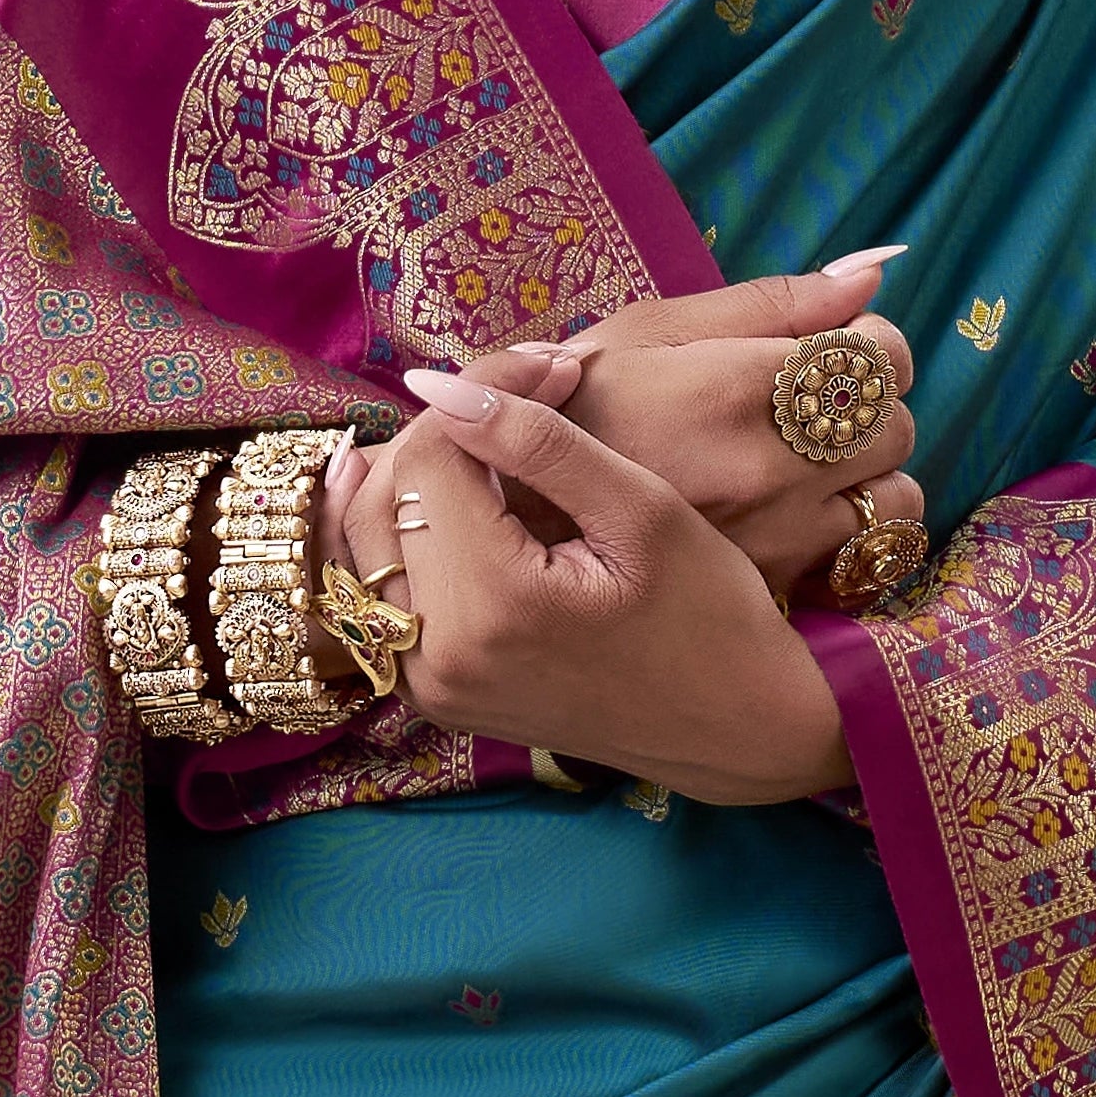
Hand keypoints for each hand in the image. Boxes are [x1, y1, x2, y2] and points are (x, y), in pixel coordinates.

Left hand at [332, 372, 852, 806]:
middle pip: (384, 494)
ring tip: (483, 435)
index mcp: (493, 603)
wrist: (731, 730)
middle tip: (522, 394)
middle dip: (444, 428)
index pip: (432, 454)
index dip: (481, 390)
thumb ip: (537, 441)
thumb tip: (436, 384)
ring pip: (364, 541)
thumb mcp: (641, 510)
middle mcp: (438, 655)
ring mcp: (427, 684)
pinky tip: (436, 490)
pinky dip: (399, 531)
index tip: (550, 366)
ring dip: (412, 474)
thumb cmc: (710, 616)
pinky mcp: (431, 694)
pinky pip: (377, 594)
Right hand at [485, 253, 923, 606]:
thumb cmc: (571, 403)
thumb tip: (872, 275)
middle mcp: (765, 467)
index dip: (863, 346)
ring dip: (867, 476)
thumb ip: (768, 303)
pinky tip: (798, 515)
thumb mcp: (649, 332)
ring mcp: (774, 536)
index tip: (825, 351)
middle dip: (866, 407)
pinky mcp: (773, 587)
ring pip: (895, 496)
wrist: (509, 516)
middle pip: (896, 424)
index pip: (880, 356)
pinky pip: (866, 556)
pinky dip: (849, 533)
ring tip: (805, 465)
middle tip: (808, 406)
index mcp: (735, 387)